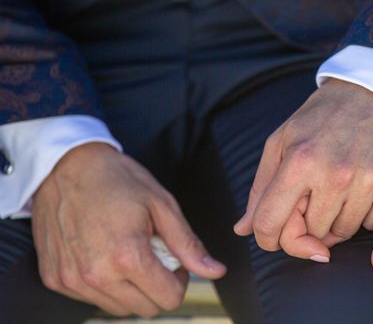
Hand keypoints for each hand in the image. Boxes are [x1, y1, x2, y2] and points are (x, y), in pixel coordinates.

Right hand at [31, 143, 225, 317]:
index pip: (169, 299)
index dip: (179, 279)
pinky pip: (91, 299)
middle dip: (157, 285)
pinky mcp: (55, 279)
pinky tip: (103, 253)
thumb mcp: (162, 205)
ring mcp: (72, 280)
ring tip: (127, 251)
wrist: (66, 166)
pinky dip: (104, 284)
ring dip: (130, 288)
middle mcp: (97, 275)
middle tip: (152, 253)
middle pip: (146, 308)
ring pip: (118, 308)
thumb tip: (216, 271)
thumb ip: (188, 245)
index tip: (173, 259)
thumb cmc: (117, 180)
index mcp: (128, 257)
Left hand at [234, 78, 372, 261]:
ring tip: (342, 184)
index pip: (270, 224)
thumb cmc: (326, 115)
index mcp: (301, 160)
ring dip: (338, 219)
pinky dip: (368, 212)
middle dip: (309, 222)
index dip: (268, 238)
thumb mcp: (285, 138)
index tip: (274, 235)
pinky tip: (367, 183)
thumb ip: (262, 186)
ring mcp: (370, 179)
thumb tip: (243, 229)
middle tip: (316, 193)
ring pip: (343, 233)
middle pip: (311, 234)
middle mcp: (336, 173)